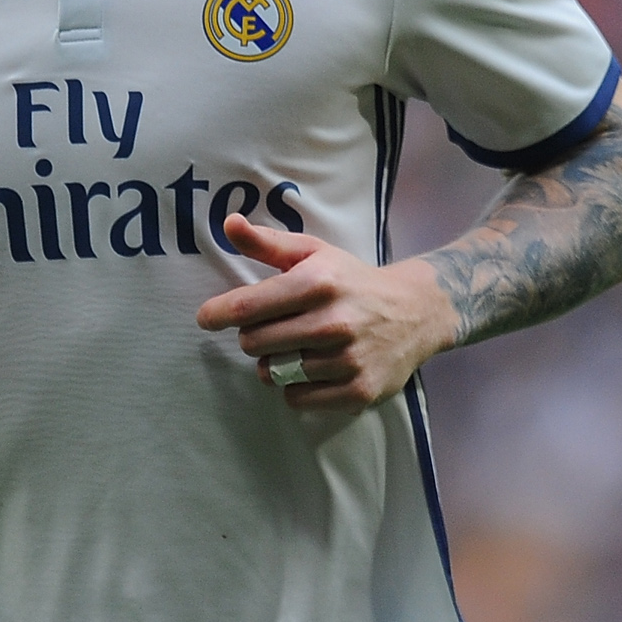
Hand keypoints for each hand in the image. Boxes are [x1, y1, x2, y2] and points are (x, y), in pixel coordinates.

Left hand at [195, 213, 459, 409]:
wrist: (416, 311)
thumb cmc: (351, 280)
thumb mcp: (313, 253)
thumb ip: (266, 242)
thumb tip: (228, 223)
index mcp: (318, 282)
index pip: (248, 307)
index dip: (218, 313)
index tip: (206, 318)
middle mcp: (334, 321)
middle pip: (254, 343)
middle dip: (253, 336)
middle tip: (272, 328)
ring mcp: (348, 359)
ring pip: (273, 373)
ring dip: (274, 363)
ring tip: (295, 347)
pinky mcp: (358, 390)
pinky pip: (297, 398)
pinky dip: (295, 387)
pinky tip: (311, 369)